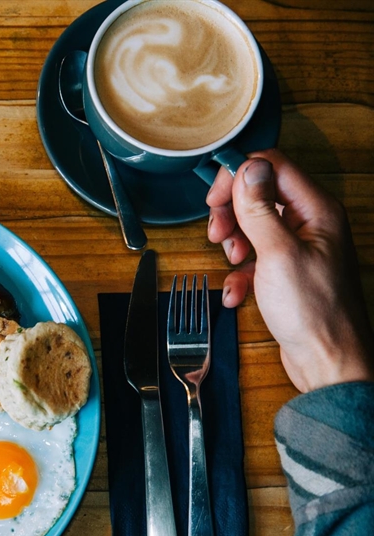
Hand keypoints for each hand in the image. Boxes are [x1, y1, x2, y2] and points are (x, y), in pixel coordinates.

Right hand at [206, 148, 373, 391]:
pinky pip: (256, 258)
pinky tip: (236, 292)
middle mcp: (311, 224)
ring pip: (255, 226)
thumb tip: (248, 168)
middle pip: (261, 194)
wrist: (328, 361)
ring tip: (231, 261)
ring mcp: (300, 249)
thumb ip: (259, 209)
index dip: (239, 177)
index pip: (273, 167)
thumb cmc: (313, 312)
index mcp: (317, 210)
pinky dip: (240, 273)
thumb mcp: (277, 254)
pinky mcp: (288, 273)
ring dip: (234, 241)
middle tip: (217, 233)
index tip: (214, 199)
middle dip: (233, 211)